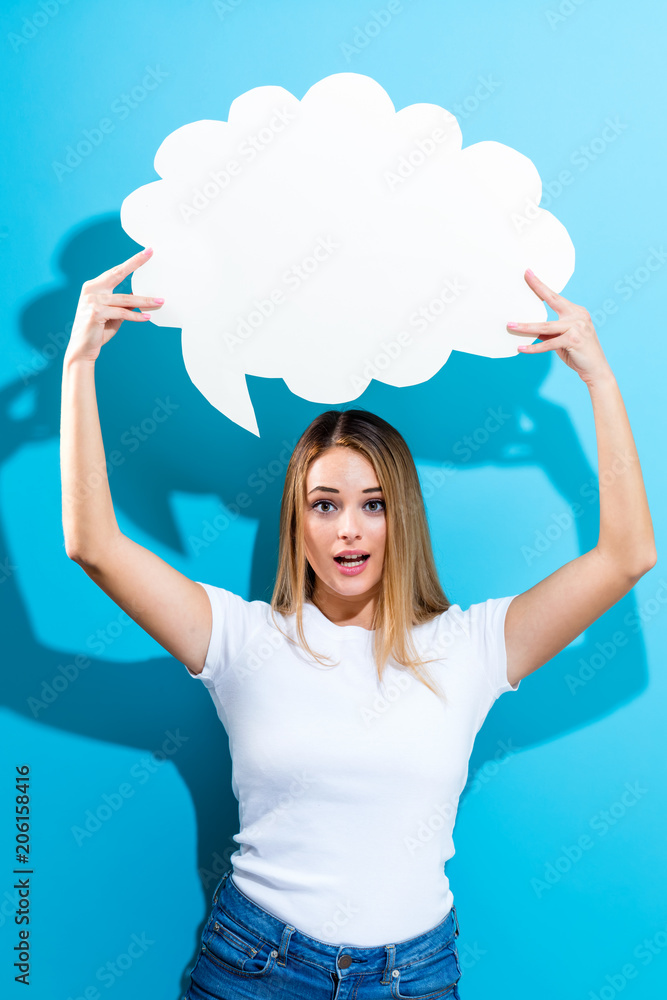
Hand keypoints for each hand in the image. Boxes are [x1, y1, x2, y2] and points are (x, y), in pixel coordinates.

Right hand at [64, 247, 163, 363]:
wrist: (82, 349)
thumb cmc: (98, 330)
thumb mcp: (114, 313)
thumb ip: (124, 303)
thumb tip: (141, 295)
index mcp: (94, 286)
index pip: (116, 271)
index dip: (132, 262)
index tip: (147, 252)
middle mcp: (91, 289)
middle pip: (117, 273)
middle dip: (135, 263)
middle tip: (151, 253)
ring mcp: (92, 300)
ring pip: (125, 298)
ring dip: (145, 300)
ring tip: (160, 301)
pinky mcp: (95, 312)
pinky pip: (122, 313)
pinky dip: (136, 316)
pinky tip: (147, 317)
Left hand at [507, 269, 611, 384]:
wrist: (595, 370)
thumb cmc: (577, 353)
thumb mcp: (561, 340)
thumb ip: (548, 332)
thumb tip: (528, 329)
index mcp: (576, 312)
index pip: (555, 296)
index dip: (541, 286)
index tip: (528, 273)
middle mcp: (578, 315)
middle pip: (553, 301)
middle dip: (537, 288)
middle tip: (524, 276)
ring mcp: (577, 327)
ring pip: (545, 326)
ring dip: (526, 327)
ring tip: (510, 326)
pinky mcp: (574, 340)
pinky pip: (548, 344)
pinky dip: (534, 347)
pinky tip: (521, 348)